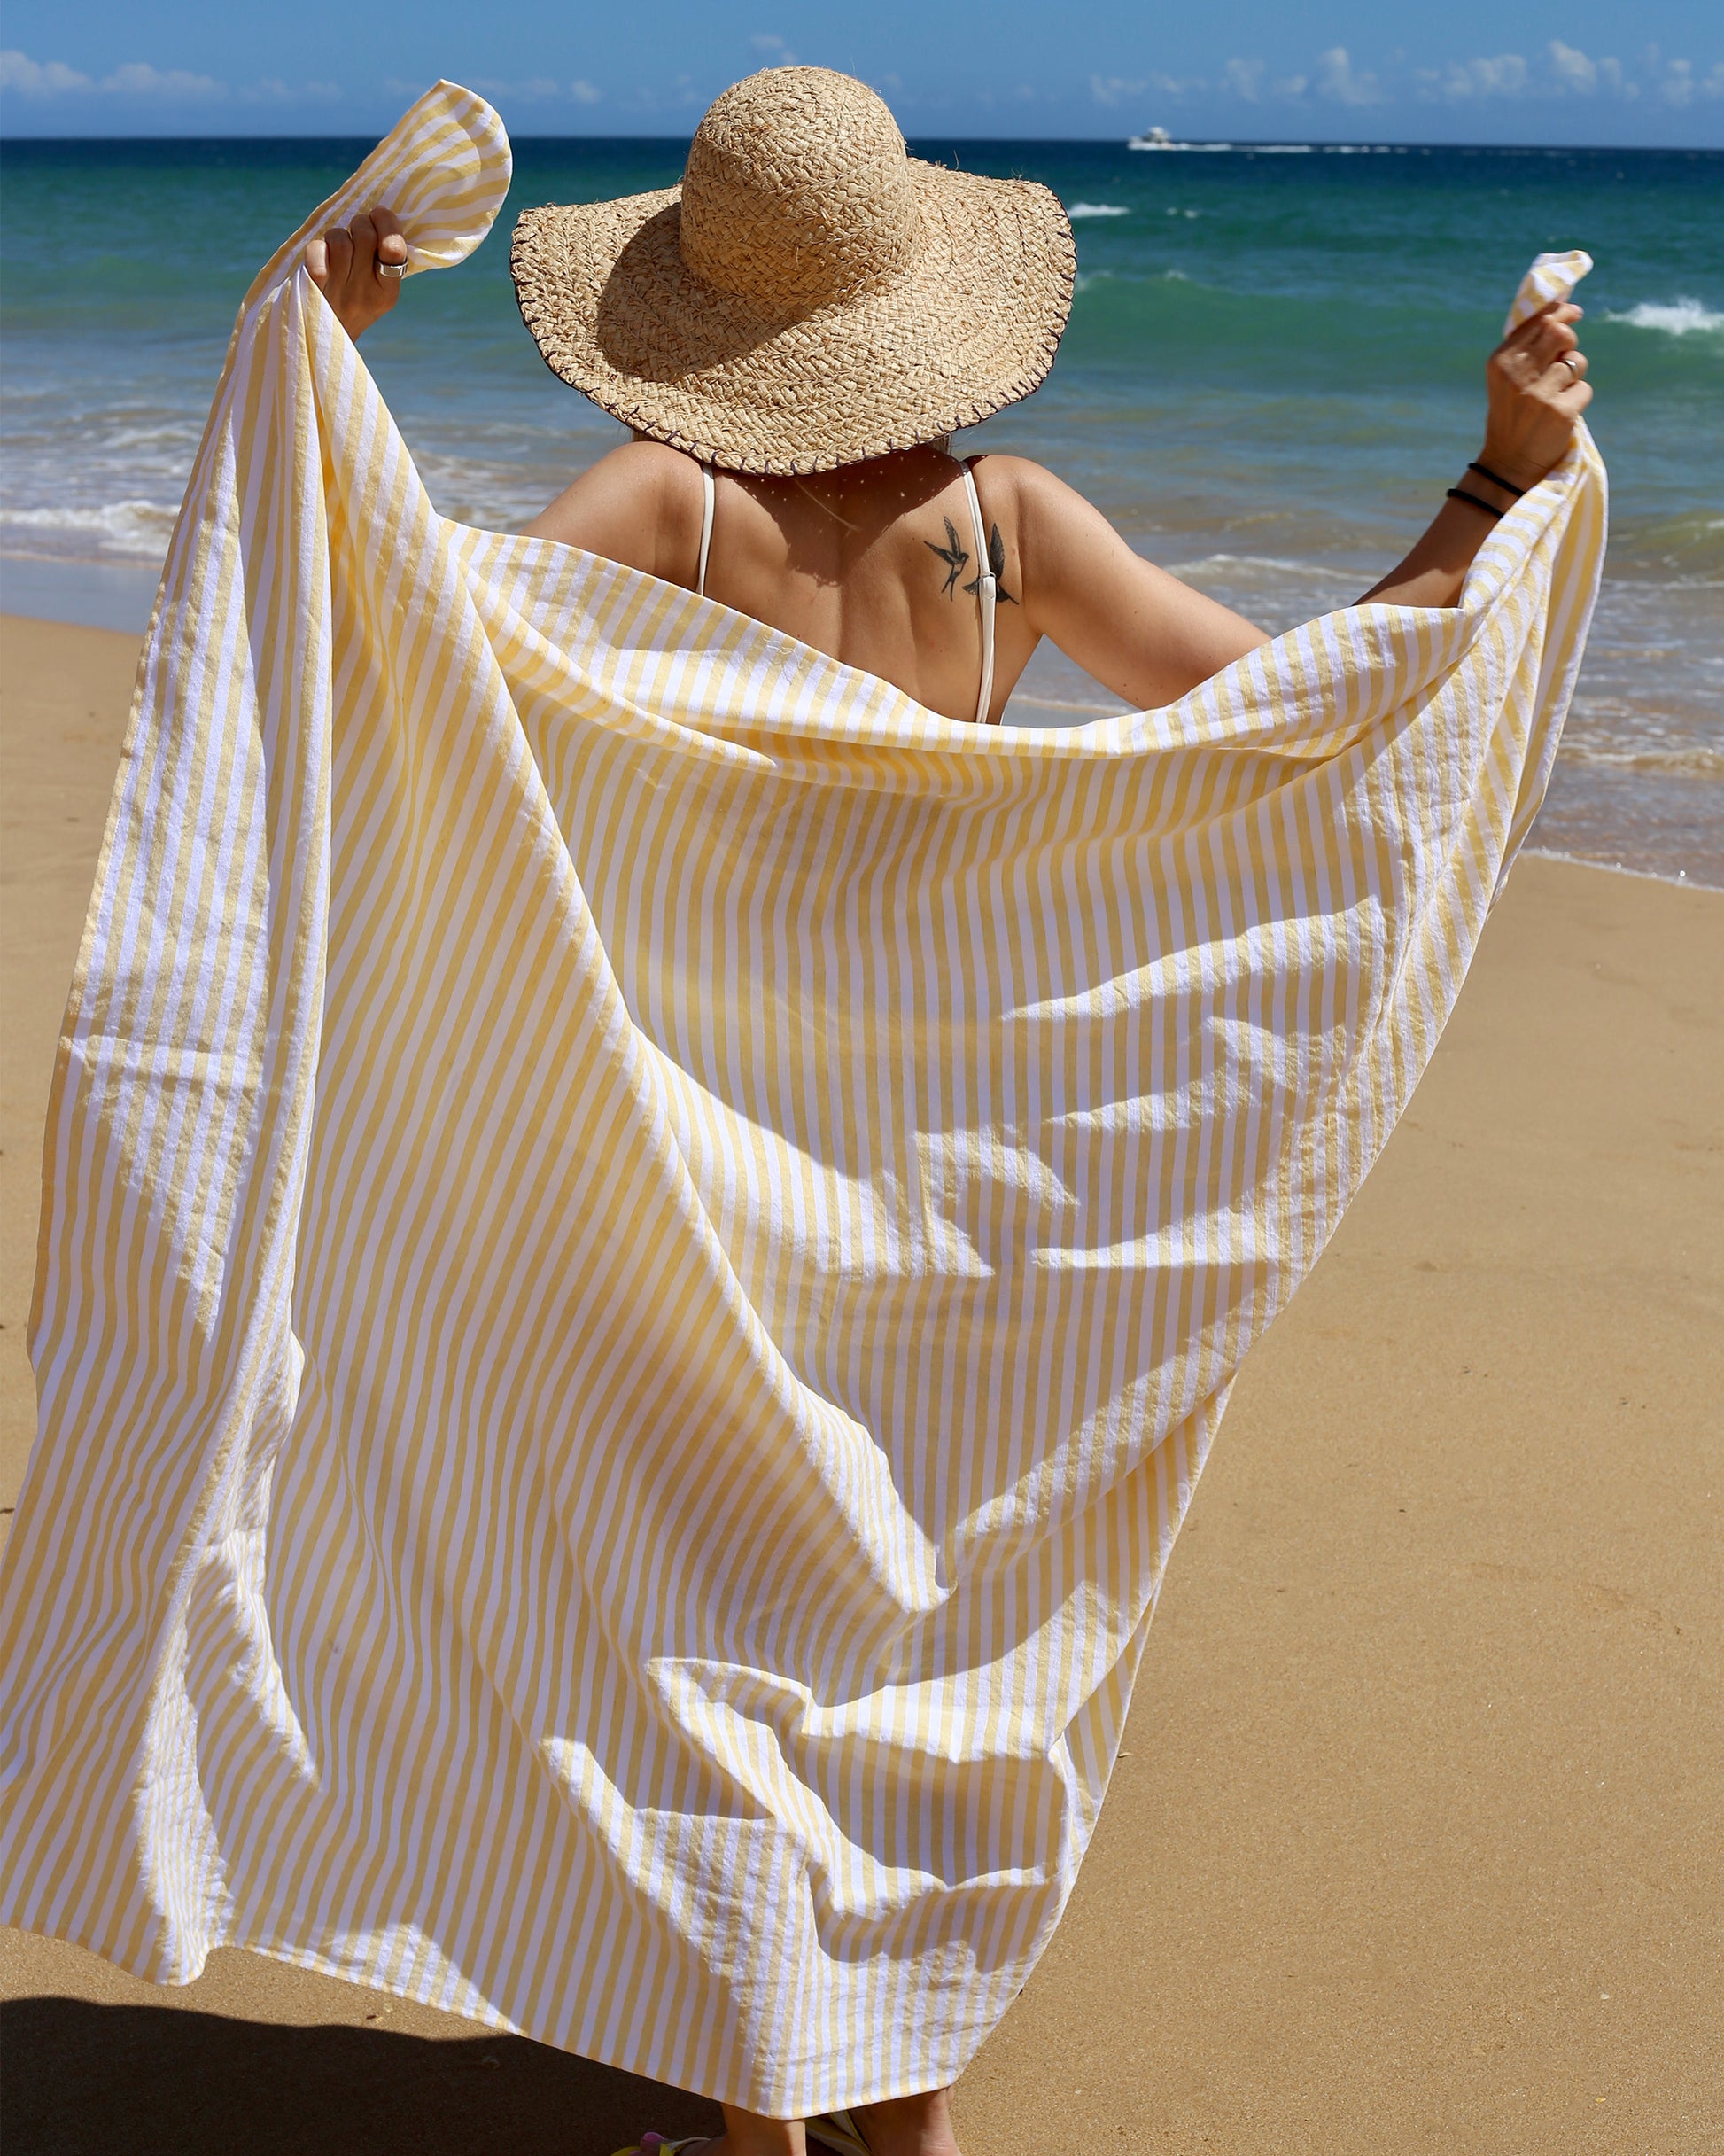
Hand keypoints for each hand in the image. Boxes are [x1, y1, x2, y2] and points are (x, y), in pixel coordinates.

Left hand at [304, 206, 406, 340]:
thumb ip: (380, 260)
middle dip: (360, 223)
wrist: (325, 346)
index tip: (378, 217)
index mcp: (387, 292)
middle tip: (357, 233)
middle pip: (364, 233)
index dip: (386, 222)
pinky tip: (320, 265)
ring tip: (338, 249)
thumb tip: (381, 214)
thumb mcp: (376, 292)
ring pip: (339, 239)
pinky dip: (317, 252)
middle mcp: (365, 292)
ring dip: (337, 235)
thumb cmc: (352, 308)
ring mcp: (339, 291)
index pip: (395, 248)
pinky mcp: (314, 289)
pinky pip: (316, 252)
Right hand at [1478, 299, 1591, 492]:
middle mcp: (1517, 373)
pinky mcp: (1560, 412)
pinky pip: (1584, 389)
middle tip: (1564, 359)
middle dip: (1570, 342)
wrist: (1507, 464)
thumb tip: (1561, 315)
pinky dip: (1578, 399)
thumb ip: (1527, 349)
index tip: (1575, 313)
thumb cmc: (1510, 416)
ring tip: (1557, 394)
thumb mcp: (1506, 379)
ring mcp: (1539, 394)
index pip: (1539, 321)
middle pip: (1561, 333)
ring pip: (1577, 361)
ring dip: (1574, 375)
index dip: (1562, 312)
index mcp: (1501, 361)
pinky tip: (1561, 414)